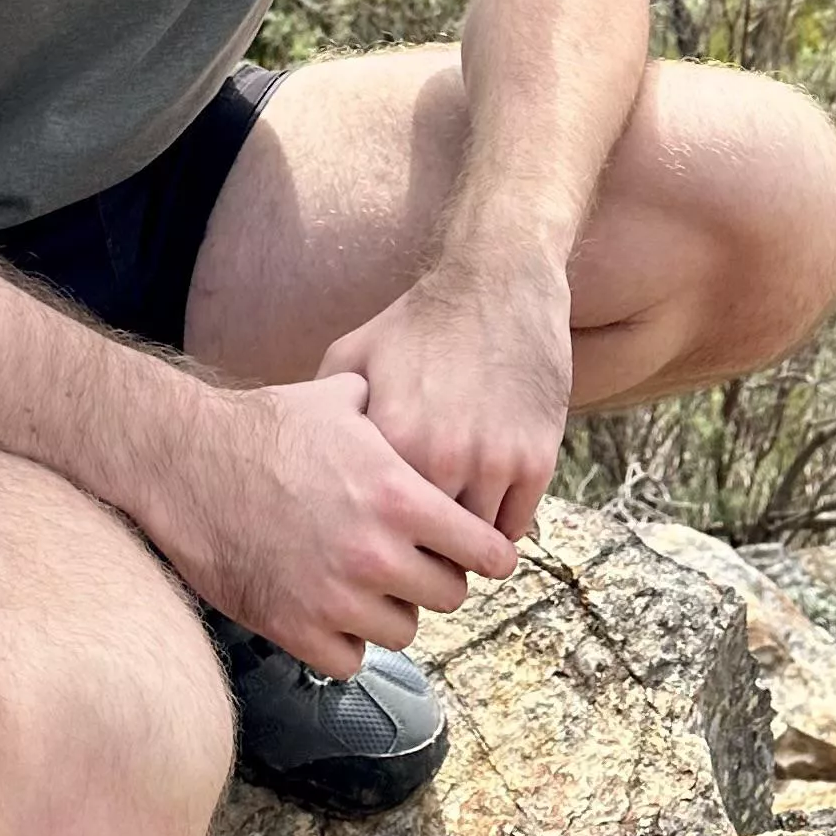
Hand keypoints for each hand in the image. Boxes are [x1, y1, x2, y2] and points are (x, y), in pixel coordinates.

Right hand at [167, 372, 515, 677]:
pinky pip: (351, 660)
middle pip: (449, 595)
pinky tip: (330, 607)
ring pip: (403, 632)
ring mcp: (336, 599)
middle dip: (436, 577)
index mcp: (399, 497)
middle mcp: (376, 554)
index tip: (482, 555)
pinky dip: (345, 641)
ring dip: (391, 610)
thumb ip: (397, 408)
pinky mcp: (296, 631)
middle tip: (413, 561)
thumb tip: (428, 395)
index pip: (485, 550)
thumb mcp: (341, 398)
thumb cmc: (265, 427)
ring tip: (366, 582)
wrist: (187, 465)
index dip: (488, 552)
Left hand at [320, 249, 574, 545]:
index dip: (375, 541)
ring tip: (448, 536)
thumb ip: (326, 414)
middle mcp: (442, 457)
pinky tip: (483, 508)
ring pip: (476, 544)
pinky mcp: (535, 458)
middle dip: (418, 553)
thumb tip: (300, 469)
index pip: (378, 527)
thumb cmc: (419, 321)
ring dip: (462, 545)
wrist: (498, 282)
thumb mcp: (354, 354)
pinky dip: (499, 525)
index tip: (373, 543)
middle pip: (428, 546)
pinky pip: (515, 524)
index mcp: (390, 440)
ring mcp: (494, 461)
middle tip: (411, 552)